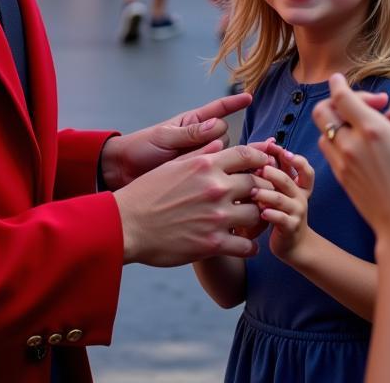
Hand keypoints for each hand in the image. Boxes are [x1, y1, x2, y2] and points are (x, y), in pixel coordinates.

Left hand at [99, 92, 251, 189]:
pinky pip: (214, 173)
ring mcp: (198, 159)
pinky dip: (216, 174)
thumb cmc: (140, 149)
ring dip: (215, 160)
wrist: (123, 173)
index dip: (233, 103)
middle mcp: (199, 140)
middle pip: (225, 137)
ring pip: (222, 157)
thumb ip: (189, 133)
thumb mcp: (164, 137)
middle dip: (219, 142)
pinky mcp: (197, 178)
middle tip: (204, 151)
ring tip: (197, 166)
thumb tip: (218, 125)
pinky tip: (215, 180)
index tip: (249, 97)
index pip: (217, 110)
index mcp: (191, 123)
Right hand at [114, 142, 271, 265]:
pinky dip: (249, 246)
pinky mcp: (213, 244)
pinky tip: (244, 244)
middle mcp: (215, 187)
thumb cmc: (147, 193)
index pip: (247, 155)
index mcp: (205, 164)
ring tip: (252, 221)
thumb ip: (200, 154)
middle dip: (262, 190)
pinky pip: (247, 246)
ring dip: (257, 218)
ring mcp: (216, 216)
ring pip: (257, 215)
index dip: (260, 160)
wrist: (127, 225)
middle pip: (258, 184)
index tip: (263, 167)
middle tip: (261, 197)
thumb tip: (220, 143)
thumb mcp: (173, 165)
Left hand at [253, 142, 314, 263]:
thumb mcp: (279, 190)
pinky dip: (270, 214)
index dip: (296, 159)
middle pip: (287, 180)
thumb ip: (275, 170)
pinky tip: (261, 212)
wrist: (293, 243)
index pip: (304, 168)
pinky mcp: (290, 227)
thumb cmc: (281, 211)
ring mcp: (297, 212)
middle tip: (259, 169)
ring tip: (252, 192)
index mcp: (299, 185)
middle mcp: (300, 196)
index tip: (281, 151)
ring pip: (281, 199)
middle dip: (273, 173)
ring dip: (265, 194)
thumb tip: (267, 142)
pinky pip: (281, 218)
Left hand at [312, 75, 389, 242]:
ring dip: (337, 122)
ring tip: (363, 126)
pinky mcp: (340, 177)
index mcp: (372, 130)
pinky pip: (328, 150)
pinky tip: (359, 147)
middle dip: (336, 101)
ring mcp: (342, 161)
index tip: (341, 79)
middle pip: (323, 110)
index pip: (341, 96)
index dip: (339, 84)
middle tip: (364, 107)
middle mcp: (350, 143)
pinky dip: (337, 141)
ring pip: (324, 131)